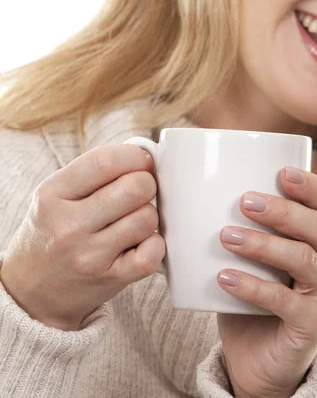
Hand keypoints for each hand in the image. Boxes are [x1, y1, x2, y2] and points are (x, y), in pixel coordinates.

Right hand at [1, 144, 164, 330]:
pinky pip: (152, 252)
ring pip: (146, 218)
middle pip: (134, 188)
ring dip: (149, 215)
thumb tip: (144, 154)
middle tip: (140, 191)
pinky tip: (140, 243)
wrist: (31, 291)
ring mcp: (89, 255)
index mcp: (52, 195)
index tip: (142, 161)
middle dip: (147, 183)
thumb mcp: (55, 195)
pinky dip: (155, 244)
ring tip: (133, 220)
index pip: (104, 162)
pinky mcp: (110, 279)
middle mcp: (68, 225)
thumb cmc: (52, 232)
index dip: (134, 156)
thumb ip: (94, 172)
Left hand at [217, 167, 316, 397]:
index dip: (312, 185)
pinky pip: (285, 302)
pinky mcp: (312, 324)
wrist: (257, 356)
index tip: (282, 172)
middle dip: (283, 210)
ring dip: (263, 244)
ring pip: (304, 259)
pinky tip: (224, 277)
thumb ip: (239, 222)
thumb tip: (188, 187)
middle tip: (245, 201)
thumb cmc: (252, 291)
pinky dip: (252, 286)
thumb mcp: (251, 253)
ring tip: (226, 236)